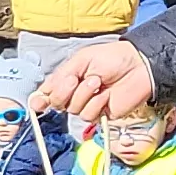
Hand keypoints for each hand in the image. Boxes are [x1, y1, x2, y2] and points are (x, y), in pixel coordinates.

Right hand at [34, 39, 154, 121]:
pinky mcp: (101, 115)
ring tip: (97, 82)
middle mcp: (75, 94)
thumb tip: (41, 93)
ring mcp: (88, 105)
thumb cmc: (112, 58)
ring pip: (72, 110)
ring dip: (83, 94)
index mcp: (68, 79)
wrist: (138, 66)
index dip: (39, 100)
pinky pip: (89, 115)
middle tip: (75, 79)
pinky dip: (96, 104)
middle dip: (63, 91)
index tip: (37, 103)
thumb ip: (60, 76)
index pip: (47, 93)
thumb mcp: (81, 60)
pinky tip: (106, 95)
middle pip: (56, 103)